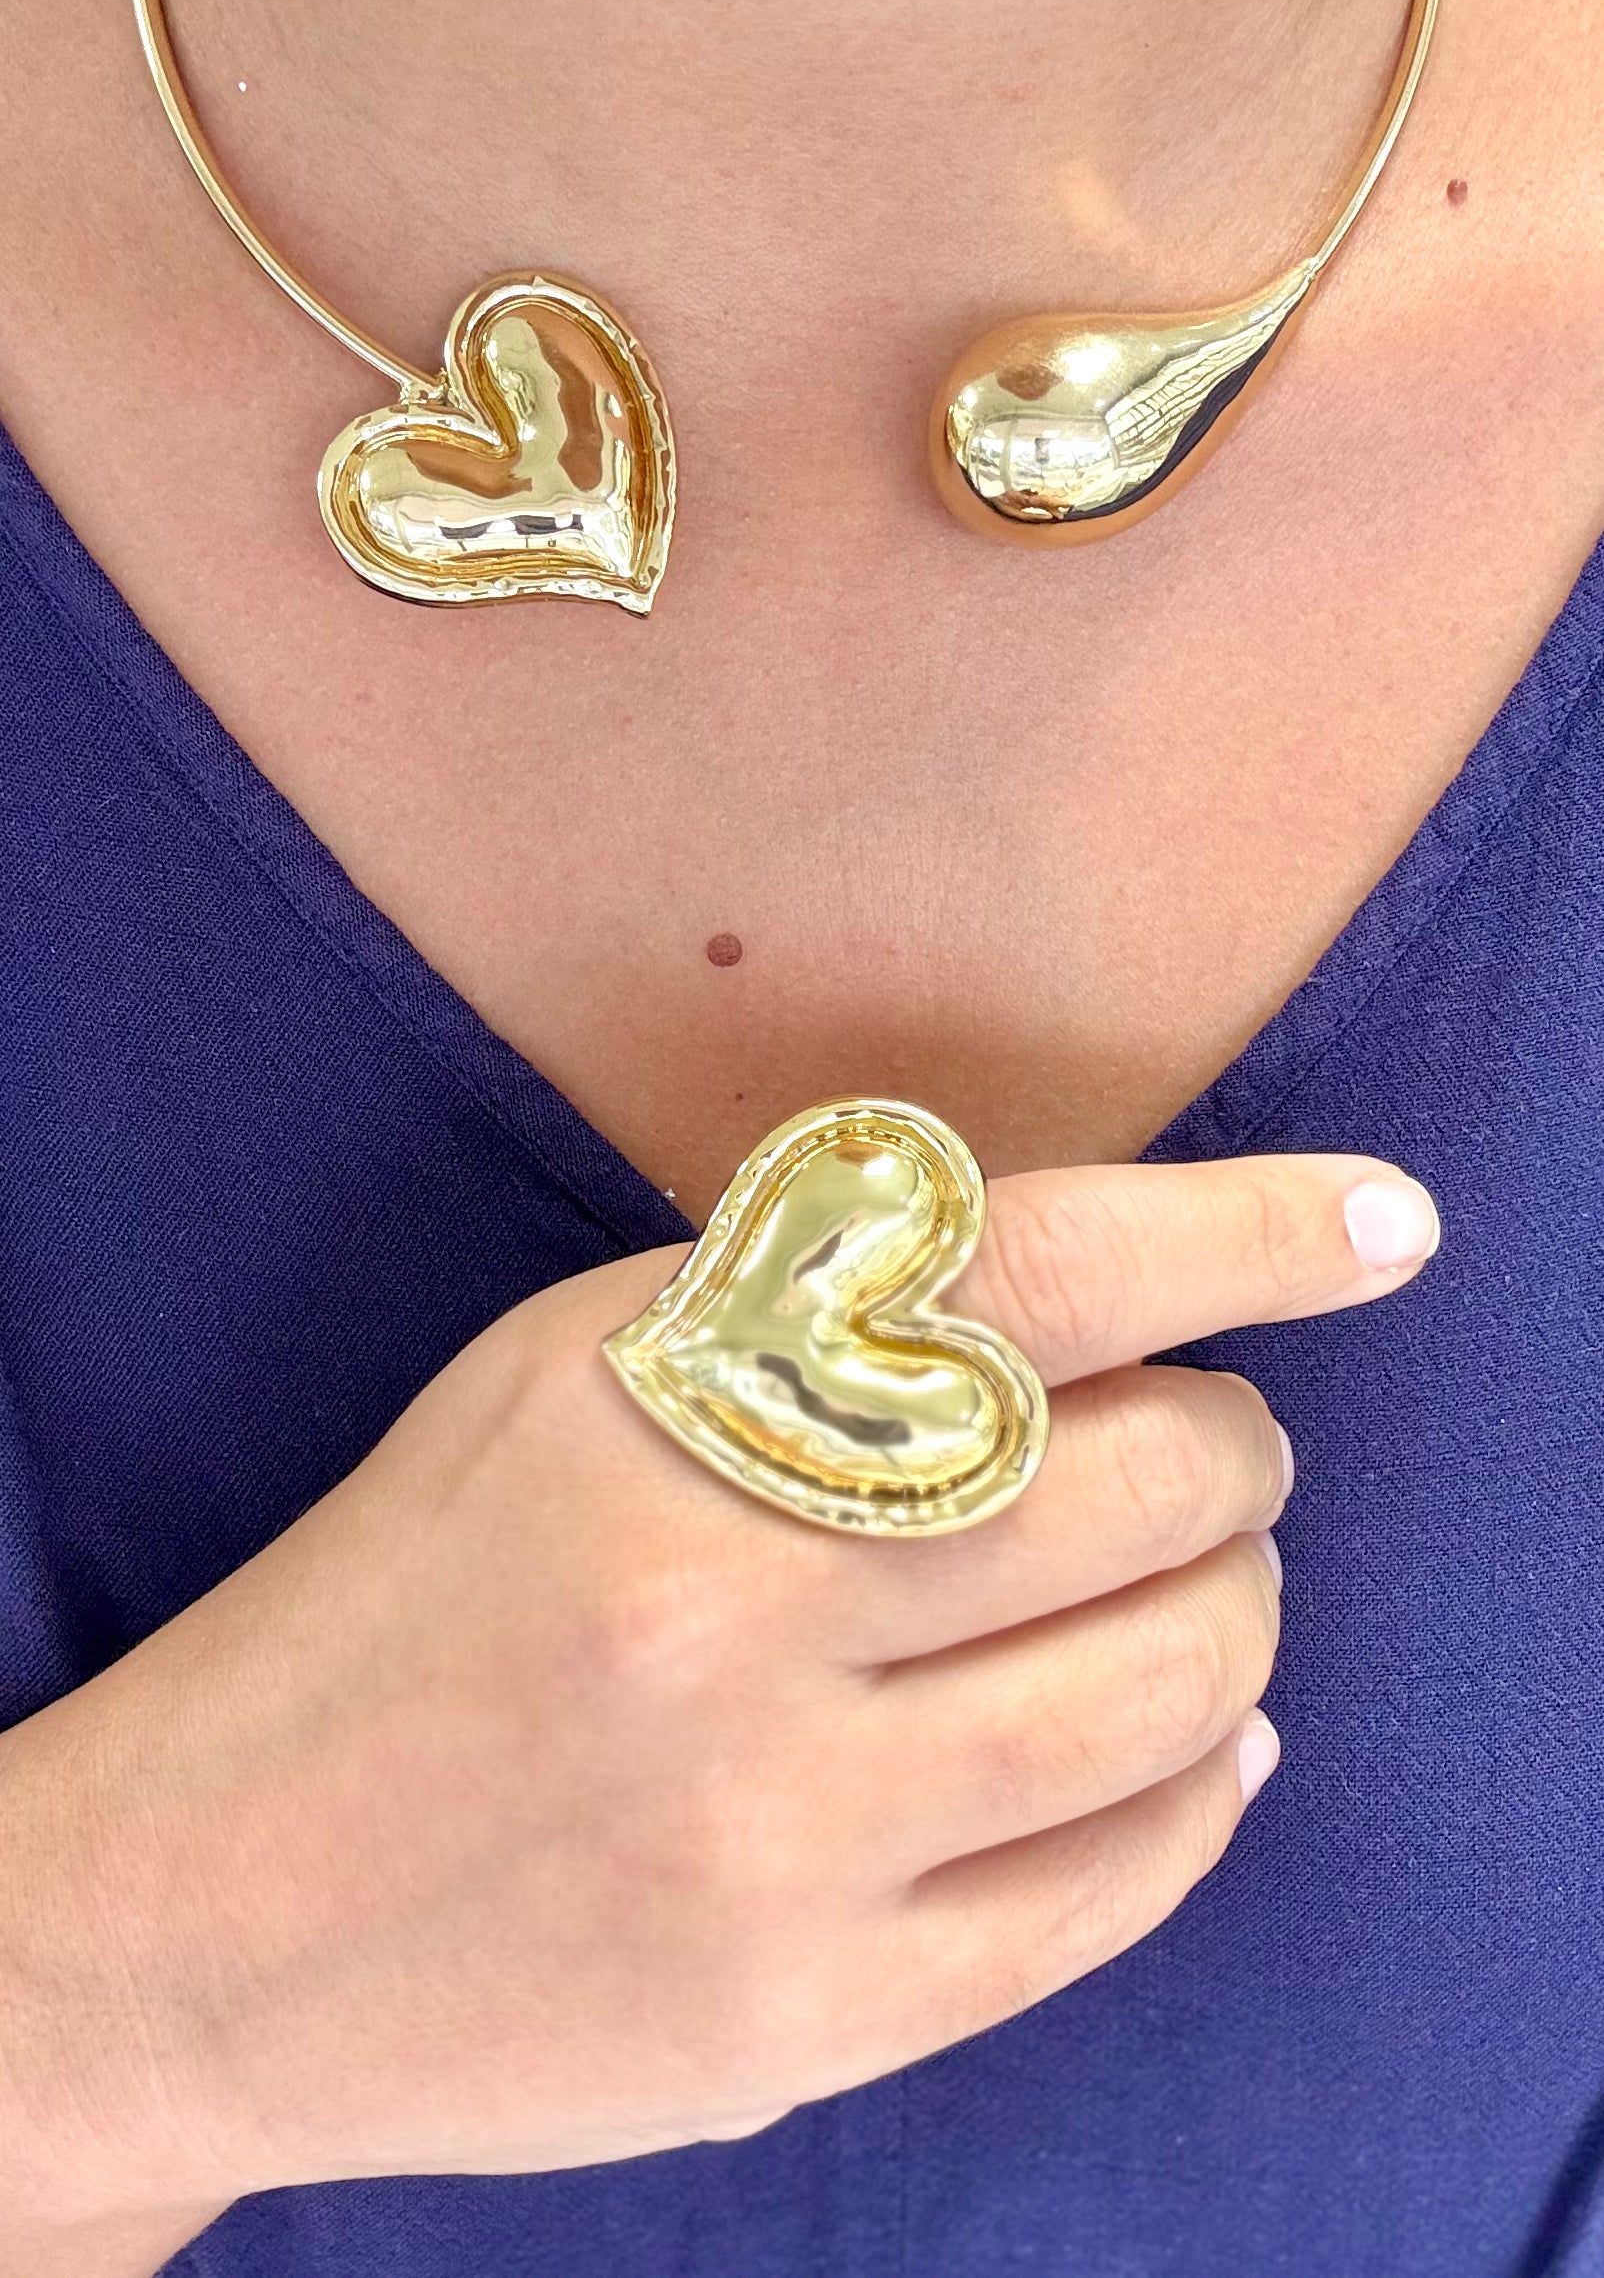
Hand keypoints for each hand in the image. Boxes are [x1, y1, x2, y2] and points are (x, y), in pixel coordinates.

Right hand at [0, 1148, 1436, 2225]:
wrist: (208, 1906)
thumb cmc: (403, 1595)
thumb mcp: (559, 1378)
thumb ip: (799, 1318)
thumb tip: (1097, 1306)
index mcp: (668, 1415)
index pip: (1036, 1275)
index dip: (1251, 1231)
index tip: (1384, 1224)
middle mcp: (734, 1621)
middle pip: (1156, 1488)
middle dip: (1237, 1448)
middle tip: (1210, 1448)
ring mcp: (778, 1846)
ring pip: (1177, 1693)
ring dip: (1241, 1614)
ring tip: (1198, 1588)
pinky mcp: (804, 2027)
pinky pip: (1117, 1894)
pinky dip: (1204, 1796)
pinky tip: (1193, 1747)